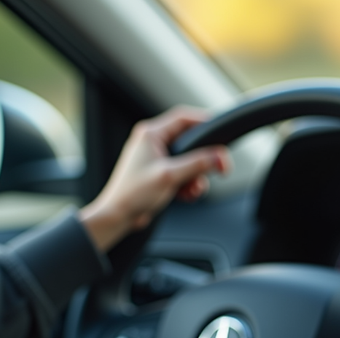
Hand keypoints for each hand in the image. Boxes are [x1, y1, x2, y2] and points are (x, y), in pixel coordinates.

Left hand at [79, 107, 230, 251]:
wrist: (118, 216)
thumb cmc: (132, 193)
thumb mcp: (169, 175)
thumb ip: (197, 163)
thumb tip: (218, 156)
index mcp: (151, 134)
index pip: (183, 118)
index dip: (204, 122)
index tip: (221, 132)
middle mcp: (153, 143)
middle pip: (190, 142)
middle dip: (203, 160)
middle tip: (219, 168)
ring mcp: (157, 159)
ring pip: (188, 161)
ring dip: (196, 176)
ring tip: (194, 190)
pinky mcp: (159, 174)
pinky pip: (182, 174)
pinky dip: (188, 184)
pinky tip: (186, 195)